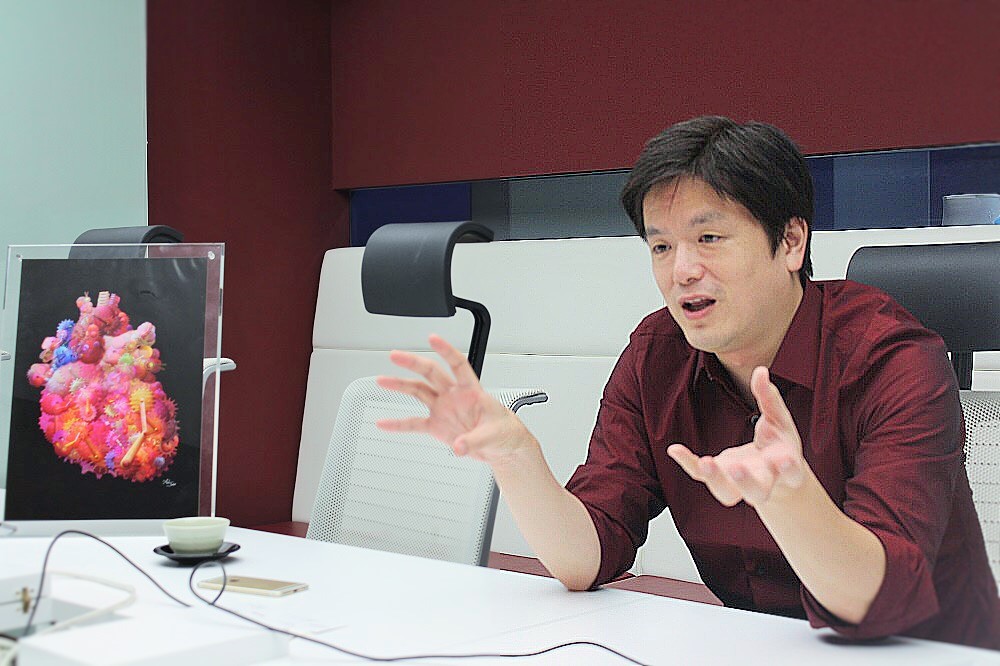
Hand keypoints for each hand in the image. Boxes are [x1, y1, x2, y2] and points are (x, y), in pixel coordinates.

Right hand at [375, 334, 529, 466]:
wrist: (500, 446)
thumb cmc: (503, 431)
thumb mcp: (493, 435)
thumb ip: (475, 440)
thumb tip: (459, 446)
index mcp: (471, 390)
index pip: (458, 364)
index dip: (446, 350)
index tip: (433, 338)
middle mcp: (454, 395)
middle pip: (431, 373)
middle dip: (413, 363)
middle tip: (396, 356)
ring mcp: (443, 409)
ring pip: (418, 392)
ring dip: (400, 386)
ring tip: (382, 381)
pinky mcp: (437, 425)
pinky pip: (414, 423)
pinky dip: (399, 424)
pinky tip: (384, 423)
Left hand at [667, 366, 807, 507]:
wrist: (771, 471)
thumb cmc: (777, 442)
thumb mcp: (778, 418)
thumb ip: (769, 397)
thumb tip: (761, 370)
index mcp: (785, 465)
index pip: (792, 472)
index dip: (790, 469)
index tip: (785, 461)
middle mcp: (763, 480)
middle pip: (758, 491)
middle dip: (747, 482)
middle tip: (737, 468)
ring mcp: (737, 483)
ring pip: (727, 492)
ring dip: (715, 479)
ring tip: (705, 462)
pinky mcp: (718, 476)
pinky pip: (700, 474)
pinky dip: (688, 463)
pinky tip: (675, 450)